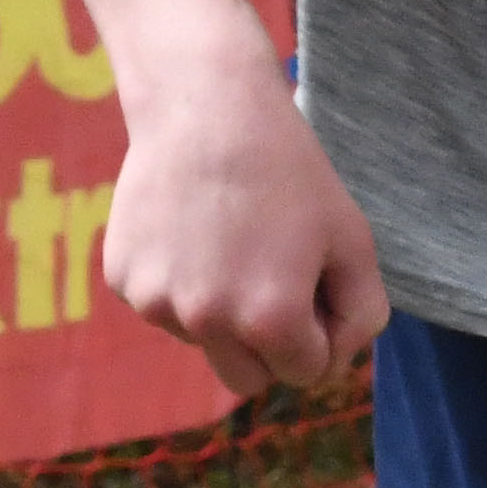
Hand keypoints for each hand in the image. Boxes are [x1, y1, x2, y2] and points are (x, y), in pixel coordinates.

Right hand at [99, 55, 389, 398]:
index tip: (314, 283)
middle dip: (268, 345)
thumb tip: (332, 362)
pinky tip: (191, 229)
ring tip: (229, 238)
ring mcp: (157, 304)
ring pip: (203, 342)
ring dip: (220, 311)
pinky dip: (180, 283)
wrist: (204, 107)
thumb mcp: (353, 240)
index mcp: (271, 321)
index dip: (320, 331)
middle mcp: (207, 324)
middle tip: (273, 277)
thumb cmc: (289, 172)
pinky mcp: (123, 282)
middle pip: (248, 381)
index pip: (307, 373)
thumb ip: (363, 316)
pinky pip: (163, 307)